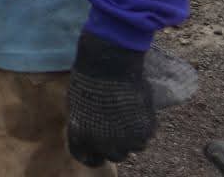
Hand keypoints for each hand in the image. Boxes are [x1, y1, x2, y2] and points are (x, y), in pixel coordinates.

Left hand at [66, 32, 155, 166]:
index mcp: (82, 137)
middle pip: (113, 156)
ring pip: (133, 148)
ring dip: (131, 137)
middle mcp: (104, 144)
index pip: (87, 158)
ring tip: (129, 119)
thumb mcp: (77, 105)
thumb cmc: (88, 79)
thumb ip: (85, 123)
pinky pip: (146, 136)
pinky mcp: (144, 130)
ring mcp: (126, 139)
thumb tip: (91, 131)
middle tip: (117, 131)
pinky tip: (138, 113)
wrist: (108, 66)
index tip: (97, 147)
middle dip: (115, 145)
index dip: (93, 152)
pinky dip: (143, 128)